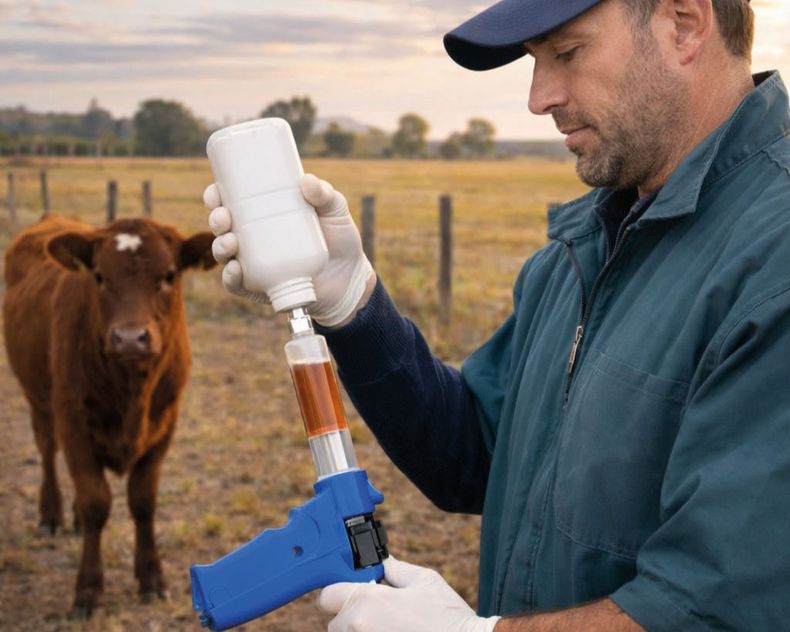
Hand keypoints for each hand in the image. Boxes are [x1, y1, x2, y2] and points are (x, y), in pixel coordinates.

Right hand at [204, 174, 374, 325]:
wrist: (351, 278)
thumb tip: (306, 180)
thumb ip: (325, 194)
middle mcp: (253, 239)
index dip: (216, 196)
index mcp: (262, 215)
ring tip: (230, 241)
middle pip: (222, 227)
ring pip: (225, 255)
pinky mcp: (261, 288)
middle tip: (224, 217)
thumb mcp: (335, 210)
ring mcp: (255, 264)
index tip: (216, 191)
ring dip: (220, 247)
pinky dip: (231, 278)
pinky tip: (234, 269)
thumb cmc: (340, 239)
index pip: (231, 202)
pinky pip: (237, 285)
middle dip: (216, 220)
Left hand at [318, 557, 499, 631]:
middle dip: (351, 617)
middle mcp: (358, 627)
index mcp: (368, 600)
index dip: (339, 592)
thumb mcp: (424, 580)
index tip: (352, 593)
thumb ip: (396, 570)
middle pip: (334, 622)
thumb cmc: (448, 617)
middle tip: (379, 615)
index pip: (327, 595)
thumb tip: (382, 563)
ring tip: (389, 629)